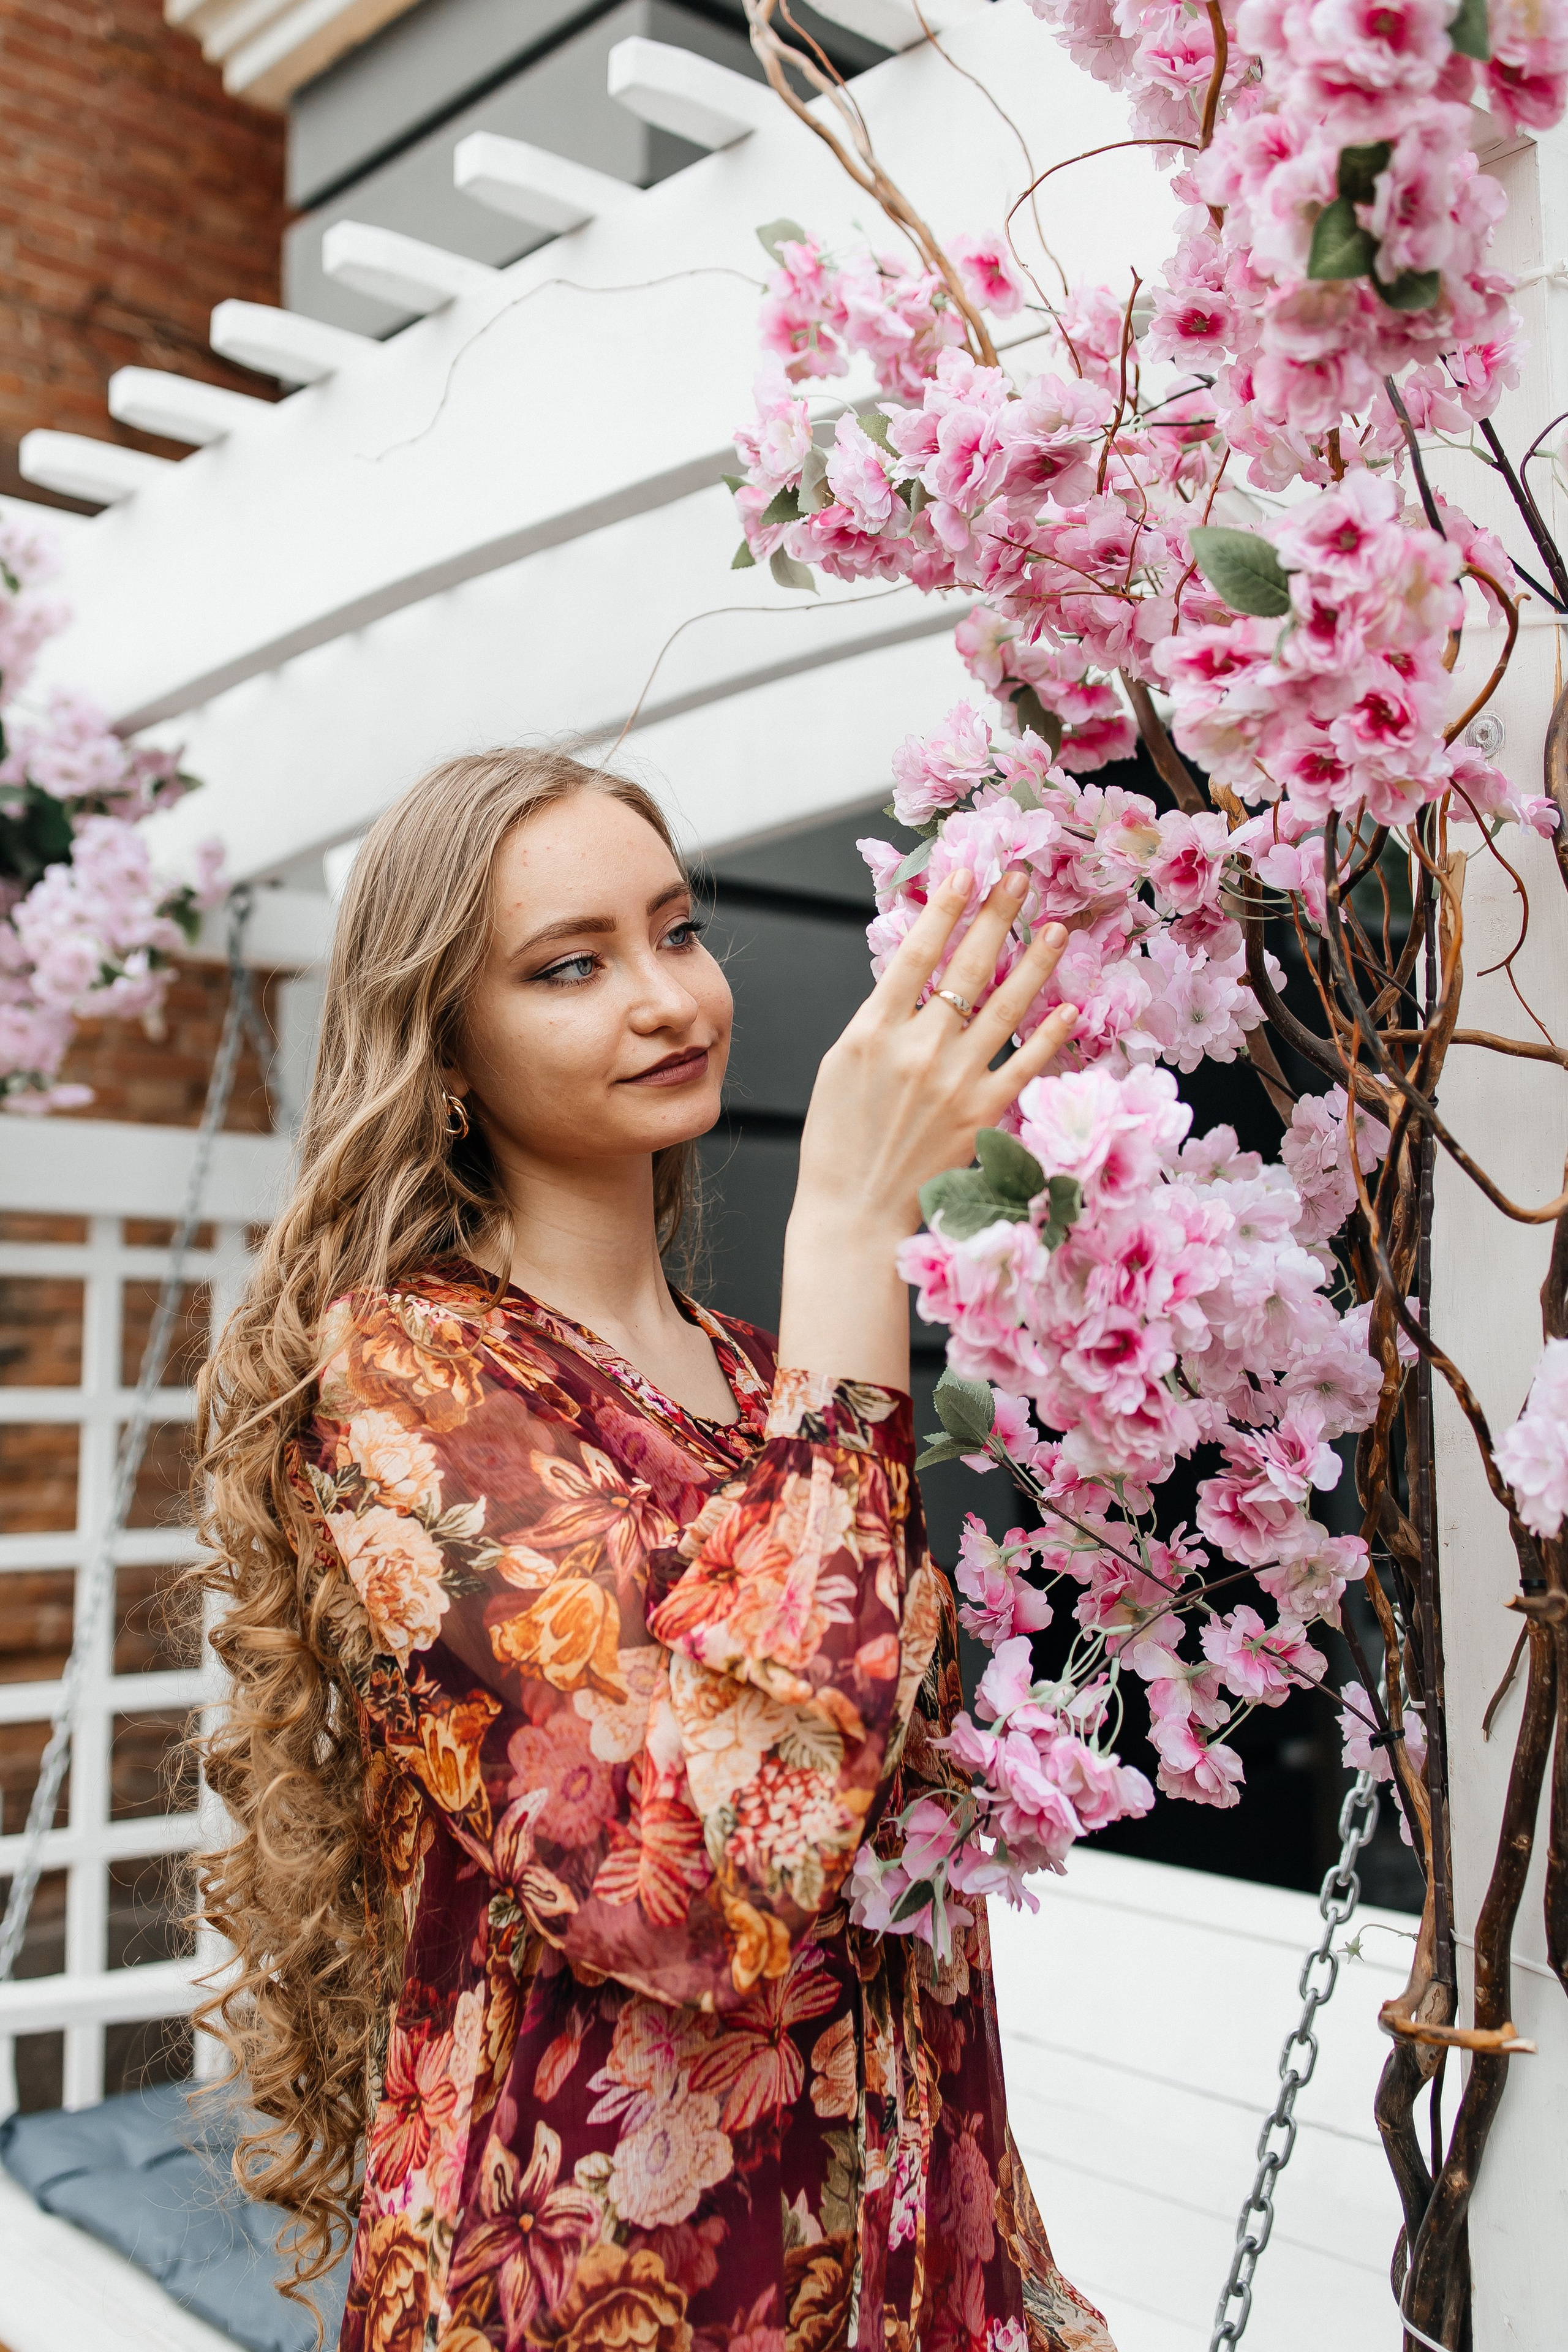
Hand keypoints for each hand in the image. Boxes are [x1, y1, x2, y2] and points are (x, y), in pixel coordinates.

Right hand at [777, 866, 1076, 1387]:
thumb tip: (912, 971)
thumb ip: (877, 1018)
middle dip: (996, 914)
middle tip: (1020, 876)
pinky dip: (1051, 1035)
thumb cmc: (838, 1142)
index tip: (964, 870)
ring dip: (1035, 961)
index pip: (915, 953)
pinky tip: (1072, 1006)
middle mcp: (918, 1049)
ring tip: (1057, 926)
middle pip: (966, 967)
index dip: (943, 908)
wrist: (852, 1215)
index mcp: (873, 1031)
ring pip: (1005, 1007)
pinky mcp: (983, 1116)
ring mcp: (955, 1082)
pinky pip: (1026, 1065)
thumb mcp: (840, 1067)